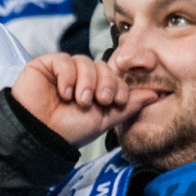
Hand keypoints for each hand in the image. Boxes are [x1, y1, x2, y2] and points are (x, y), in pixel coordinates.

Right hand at [10, 53, 158, 148]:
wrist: (40, 135)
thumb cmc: (69, 131)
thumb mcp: (105, 120)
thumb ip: (129, 105)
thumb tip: (155, 94)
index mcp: (96, 90)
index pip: (115, 75)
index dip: (119, 84)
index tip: (117, 100)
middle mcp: (81, 78)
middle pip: (103, 66)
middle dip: (106, 83)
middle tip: (101, 100)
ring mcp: (64, 71)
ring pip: (85, 62)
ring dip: (86, 82)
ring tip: (79, 101)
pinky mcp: (47, 65)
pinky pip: (64, 60)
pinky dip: (67, 76)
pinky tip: (63, 93)